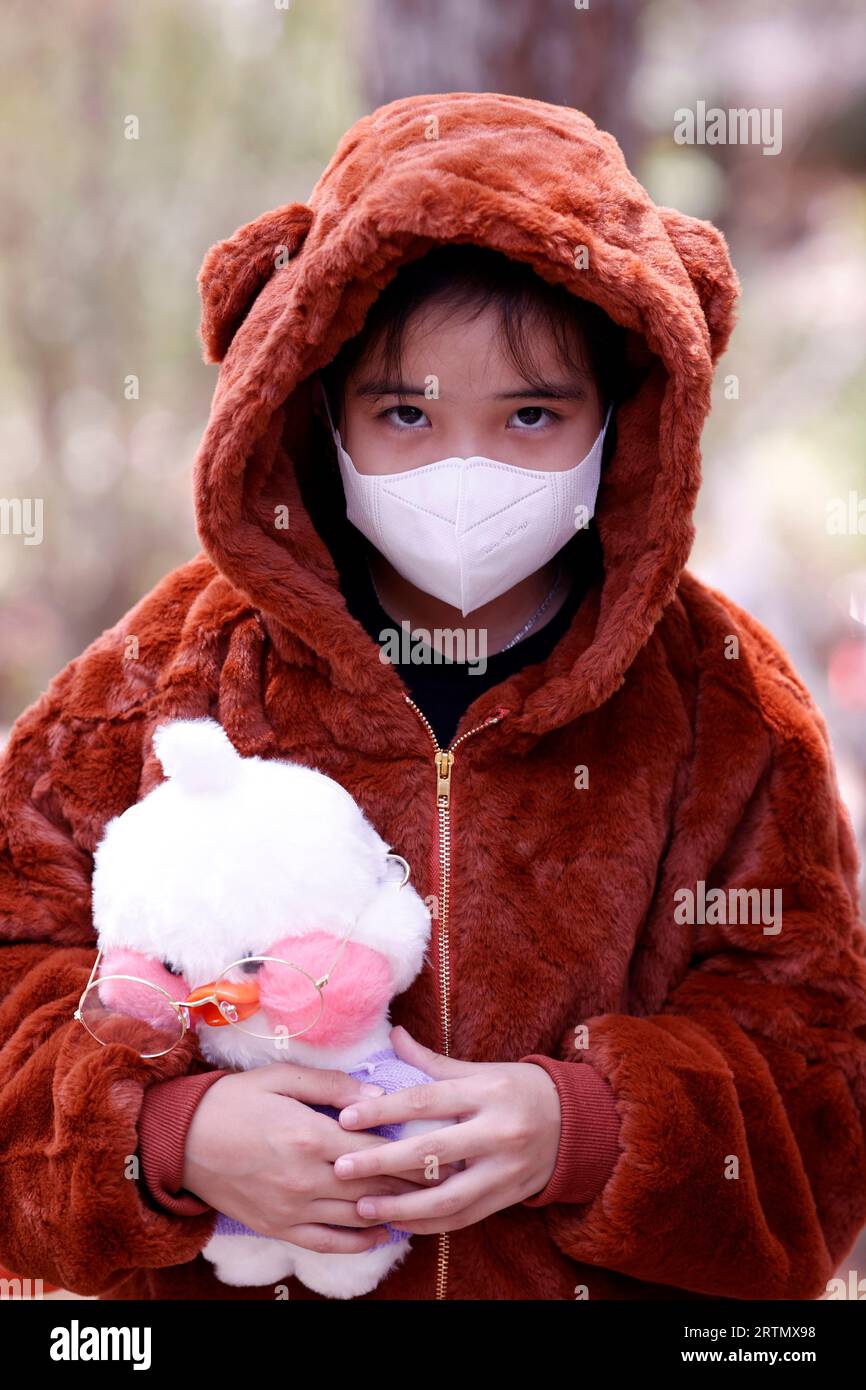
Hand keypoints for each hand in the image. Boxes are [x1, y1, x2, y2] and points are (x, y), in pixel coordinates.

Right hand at [181, 1062, 458, 1253]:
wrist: (180, 1140)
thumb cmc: (233, 1100)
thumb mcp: (282, 1078)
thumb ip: (333, 1085)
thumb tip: (377, 1095)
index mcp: (309, 1136)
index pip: (377, 1150)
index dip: (415, 1152)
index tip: (445, 1149)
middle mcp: (304, 1178)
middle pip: (374, 1185)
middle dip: (415, 1183)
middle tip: (449, 1177)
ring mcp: (291, 1208)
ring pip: (356, 1216)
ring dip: (394, 1211)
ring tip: (428, 1204)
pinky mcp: (277, 1227)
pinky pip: (327, 1242)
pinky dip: (359, 1241)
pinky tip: (382, 1232)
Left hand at [332, 1025, 561, 1233]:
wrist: (577, 1125)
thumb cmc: (521, 1090)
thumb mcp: (484, 1070)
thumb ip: (434, 1062)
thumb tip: (394, 1036)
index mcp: (487, 1092)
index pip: (426, 1100)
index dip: (383, 1109)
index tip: (346, 1118)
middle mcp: (497, 1132)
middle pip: (430, 1151)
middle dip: (381, 1163)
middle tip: (340, 1167)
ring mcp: (504, 1169)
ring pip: (446, 1197)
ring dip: (400, 1206)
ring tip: (362, 1207)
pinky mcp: (508, 1197)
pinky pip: (462, 1217)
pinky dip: (428, 1223)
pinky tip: (398, 1222)